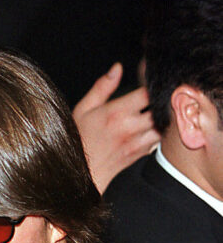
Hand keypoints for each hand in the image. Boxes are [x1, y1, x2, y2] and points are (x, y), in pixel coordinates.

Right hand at [73, 63, 159, 192]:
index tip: (149, 79)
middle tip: (156, 94)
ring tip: (155, 110)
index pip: (147, 92)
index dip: (152, 82)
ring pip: (164, 124)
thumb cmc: (77, 141)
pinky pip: (159, 139)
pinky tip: (150, 126)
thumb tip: (117, 68)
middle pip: (161, 107)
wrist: (79, 174)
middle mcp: (131, 127)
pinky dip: (159, 131)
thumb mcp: (83, 109)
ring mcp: (138, 142)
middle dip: (161, 99)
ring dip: (162, 116)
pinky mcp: (142, 153)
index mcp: (116, 113)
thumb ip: (102, 87)